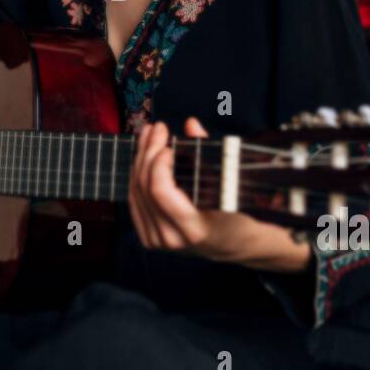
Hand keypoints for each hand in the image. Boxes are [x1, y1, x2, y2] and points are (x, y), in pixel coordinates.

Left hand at [128, 117, 311, 270]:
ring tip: (149, 136)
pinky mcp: (149, 238)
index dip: (158, 162)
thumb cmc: (234, 213)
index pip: (160, 190)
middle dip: (148, 152)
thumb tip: (191, 124)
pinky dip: (137, 175)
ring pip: (136, 192)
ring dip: (140, 159)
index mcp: (193, 229)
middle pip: (145, 187)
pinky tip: (144, 156)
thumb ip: (207, 153)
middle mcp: (171, 239)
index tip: (168, 143)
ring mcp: (157, 241)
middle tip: (157, 128)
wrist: (230, 245)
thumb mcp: (228, 187)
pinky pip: (135, 201)